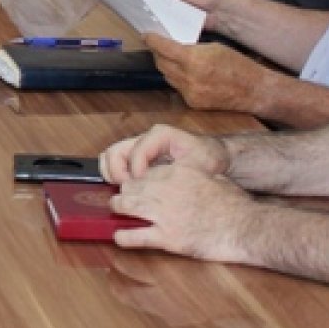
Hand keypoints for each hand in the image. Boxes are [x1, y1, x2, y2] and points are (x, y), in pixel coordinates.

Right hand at [100, 123, 229, 183]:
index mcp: (160, 135)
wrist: (217, 156)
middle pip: (115, 152)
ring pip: (110, 157)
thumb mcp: (202, 164)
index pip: (137, 152)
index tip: (146, 189)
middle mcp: (145, 138)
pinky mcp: (137, 158)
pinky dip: (115, 177)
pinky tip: (129, 191)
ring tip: (126, 192)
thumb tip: (158, 183)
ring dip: (113, 175)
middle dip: (118, 174)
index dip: (137, 172)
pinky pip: (115, 164)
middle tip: (130, 191)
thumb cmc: (209, 158)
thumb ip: (181, 171)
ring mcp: (138, 147)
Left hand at [111, 162, 255, 263]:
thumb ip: (192, 175)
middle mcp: (166, 190)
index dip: (138, 180)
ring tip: (117, 212)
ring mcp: (165, 214)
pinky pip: (136, 236)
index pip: (144, 173)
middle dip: (125, 193)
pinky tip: (120, 236)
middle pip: (130, 187)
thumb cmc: (235, 205)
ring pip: (126, 206)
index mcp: (176, 173)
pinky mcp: (168, 238)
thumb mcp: (212, 178)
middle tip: (124, 200)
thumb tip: (185, 175)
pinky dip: (124, 237)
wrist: (246, 228)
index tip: (136, 186)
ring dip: (119, 209)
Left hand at [145, 33, 268, 113]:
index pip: (162, 48)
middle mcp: (187, 78)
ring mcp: (189, 93)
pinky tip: (187, 74)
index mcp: (193, 60)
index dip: (152, 40)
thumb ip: (191, 48)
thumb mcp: (213, 47)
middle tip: (159, 46)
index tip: (147, 35)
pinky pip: (178, 88)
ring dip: (167, 67)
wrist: (254, 91)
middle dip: (158, 53)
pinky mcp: (192, 103)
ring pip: (167, 76)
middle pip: (161, 63)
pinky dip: (179, 80)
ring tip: (173, 59)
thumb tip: (173, 46)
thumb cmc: (238, 65)